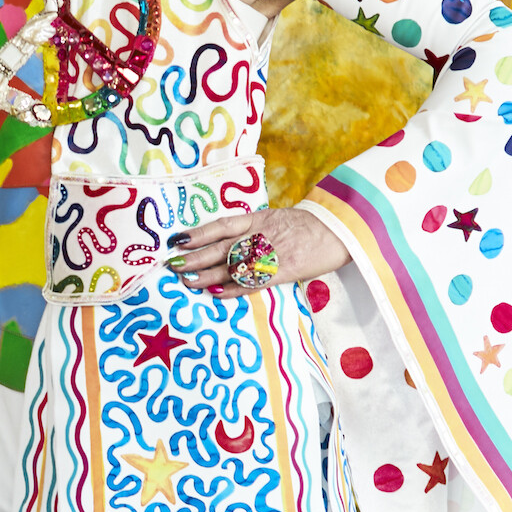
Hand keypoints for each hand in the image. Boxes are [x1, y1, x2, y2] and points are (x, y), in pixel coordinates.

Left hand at [166, 205, 349, 293]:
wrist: (339, 229)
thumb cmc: (306, 226)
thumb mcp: (276, 218)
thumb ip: (252, 228)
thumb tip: (226, 241)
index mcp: (258, 218)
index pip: (221, 225)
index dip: (198, 233)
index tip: (176, 240)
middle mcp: (261, 234)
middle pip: (221, 246)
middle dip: (195, 256)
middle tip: (172, 264)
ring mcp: (271, 253)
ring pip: (233, 265)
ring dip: (208, 275)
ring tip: (187, 281)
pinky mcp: (282, 271)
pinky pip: (253, 281)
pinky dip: (233, 288)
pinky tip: (216, 293)